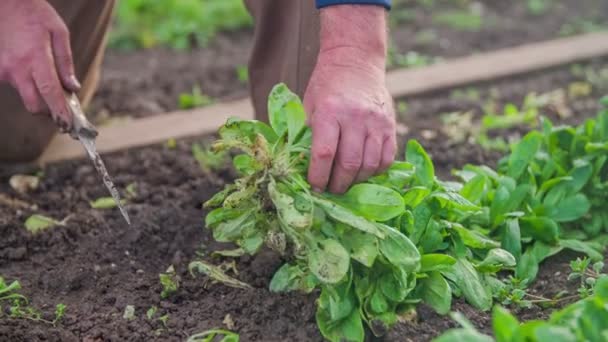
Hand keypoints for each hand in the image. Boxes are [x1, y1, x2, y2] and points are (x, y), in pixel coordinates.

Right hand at [0, 0, 79, 129]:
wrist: (4, 2)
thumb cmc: (34, 14)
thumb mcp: (58, 32)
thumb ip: (65, 61)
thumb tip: (72, 87)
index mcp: (35, 57)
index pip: (50, 92)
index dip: (59, 111)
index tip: (69, 124)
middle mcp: (16, 68)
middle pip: (34, 104)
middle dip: (48, 111)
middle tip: (61, 109)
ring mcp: (3, 70)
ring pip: (24, 95)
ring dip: (37, 93)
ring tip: (43, 73)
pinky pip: (14, 84)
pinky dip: (25, 81)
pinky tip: (28, 64)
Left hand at [305, 5, 395, 193]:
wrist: (355, 60)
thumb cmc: (326, 86)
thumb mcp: (310, 105)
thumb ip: (309, 134)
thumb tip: (305, 168)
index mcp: (330, 112)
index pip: (324, 154)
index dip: (318, 177)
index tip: (314, 187)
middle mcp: (356, 117)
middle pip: (349, 163)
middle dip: (338, 184)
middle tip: (331, 190)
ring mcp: (376, 122)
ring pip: (370, 165)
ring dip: (357, 181)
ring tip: (346, 183)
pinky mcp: (390, 125)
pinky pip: (386, 158)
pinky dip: (375, 171)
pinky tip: (363, 171)